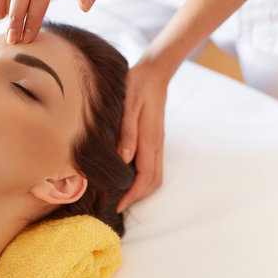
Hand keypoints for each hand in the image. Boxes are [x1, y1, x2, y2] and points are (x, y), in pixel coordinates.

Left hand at [116, 57, 169, 212]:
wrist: (155, 72)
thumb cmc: (137, 87)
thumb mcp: (128, 107)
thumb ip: (127, 132)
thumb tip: (124, 158)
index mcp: (149, 139)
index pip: (144, 176)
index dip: (133, 195)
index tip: (119, 205)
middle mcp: (156, 144)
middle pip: (153, 181)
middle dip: (138, 197)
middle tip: (120, 204)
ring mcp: (158, 141)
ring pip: (156, 174)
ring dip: (143, 189)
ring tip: (125, 194)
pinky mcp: (157, 137)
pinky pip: (155, 164)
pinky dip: (145, 177)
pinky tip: (131, 175)